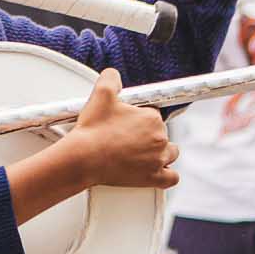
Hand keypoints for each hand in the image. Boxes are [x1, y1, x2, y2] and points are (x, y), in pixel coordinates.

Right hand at [64, 69, 179, 191]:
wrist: (83, 158)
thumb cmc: (92, 130)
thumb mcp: (100, 94)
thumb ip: (110, 78)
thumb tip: (114, 75)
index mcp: (151, 118)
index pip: (153, 114)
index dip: (140, 117)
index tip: (129, 122)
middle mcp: (159, 138)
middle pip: (161, 133)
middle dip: (148, 134)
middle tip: (127, 137)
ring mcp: (157, 160)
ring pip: (170, 153)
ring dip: (161, 151)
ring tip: (143, 151)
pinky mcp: (152, 178)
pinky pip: (171, 178)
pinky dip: (167, 174)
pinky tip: (158, 170)